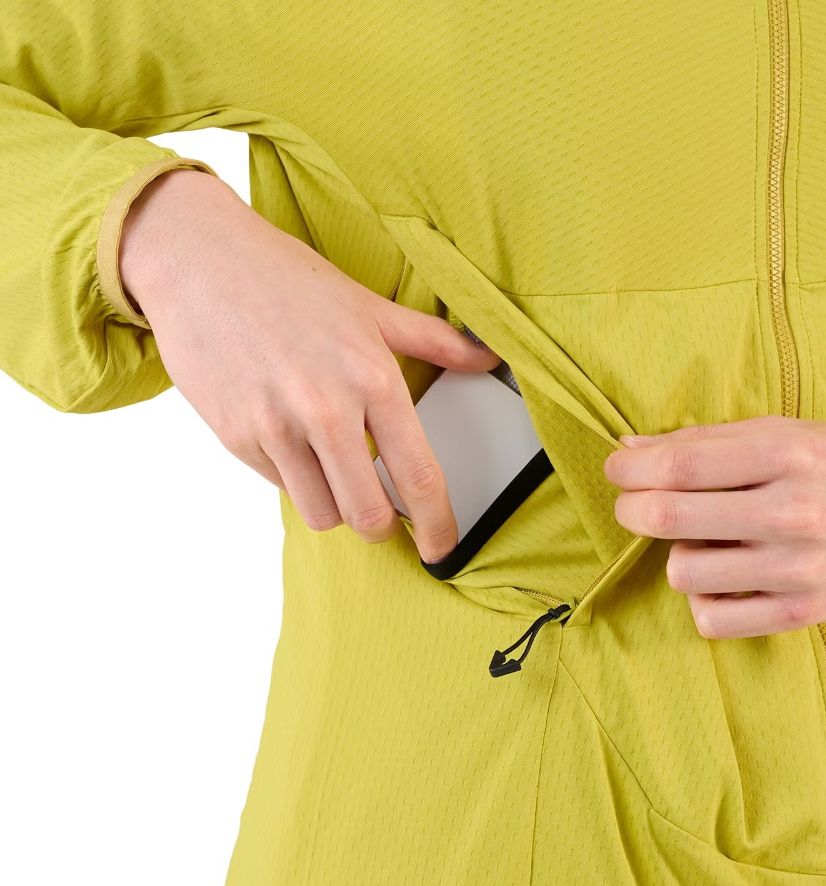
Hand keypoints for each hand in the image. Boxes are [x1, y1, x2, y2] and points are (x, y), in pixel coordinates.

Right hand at [118, 167, 501, 563]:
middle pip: (367, 515)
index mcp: (371, 378)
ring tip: (335, 471)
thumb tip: (489, 357)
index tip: (442, 546)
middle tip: (384, 514)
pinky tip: (292, 440)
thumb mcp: (371, 307)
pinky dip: (294, 478)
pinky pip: (279, 487)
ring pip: (321, 514)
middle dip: (382, 527)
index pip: (418, 476)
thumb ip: (436, 341)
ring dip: (336, 506)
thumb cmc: (289, 282)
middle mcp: (326, 409)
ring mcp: (276, 426)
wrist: (199, 261)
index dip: (438, 524)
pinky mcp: (236, 437)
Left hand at [602, 415, 825, 638]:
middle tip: (637, 503)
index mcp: (786, 454)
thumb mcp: (784, 431)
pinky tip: (722, 578)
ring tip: (705, 541)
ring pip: (683, 572)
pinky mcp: (803, 613)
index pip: (680, 464)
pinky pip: (713, 619)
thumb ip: (705, 440)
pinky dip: (703, 598)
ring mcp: (798, 569)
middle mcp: (793, 512)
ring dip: (678, 554)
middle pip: (670, 517)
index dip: (629, 469)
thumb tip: (630, 449)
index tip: (617, 469)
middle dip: (632, 508)